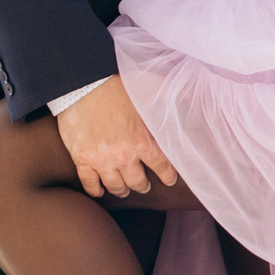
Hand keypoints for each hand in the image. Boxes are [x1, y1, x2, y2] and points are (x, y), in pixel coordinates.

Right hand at [56, 76, 178, 201]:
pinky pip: (89, 182)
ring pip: (115, 185)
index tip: (169, 180)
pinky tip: (98, 191)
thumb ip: (170, 95)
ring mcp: (101, 159)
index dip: (167, 176)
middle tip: (143, 186)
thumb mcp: (149, 87)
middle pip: (137, 181)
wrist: (82, 82)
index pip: (161, 166)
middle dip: (142, 185)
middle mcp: (123, 155)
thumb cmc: (116, 82)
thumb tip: (192, 94)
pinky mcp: (81, 158)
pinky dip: (95, 190)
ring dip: (121, 190)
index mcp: (142, 140)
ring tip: (123, 190)